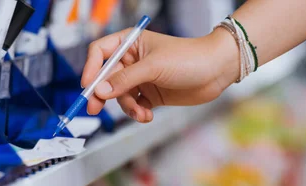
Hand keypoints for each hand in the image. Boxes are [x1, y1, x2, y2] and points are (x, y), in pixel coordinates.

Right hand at [81, 28, 239, 122]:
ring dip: (127, 106)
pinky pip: (134, 106)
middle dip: (103, 94)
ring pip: (120, 95)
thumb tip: (101, 90)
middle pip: (106, 78)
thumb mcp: (153, 67)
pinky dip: (137, 112)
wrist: (217, 70)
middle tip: (94, 108)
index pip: (100, 53)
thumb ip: (125, 79)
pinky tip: (147, 115)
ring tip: (140, 112)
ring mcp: (142, 78)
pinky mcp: (151, 94)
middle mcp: (133, 60)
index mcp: (130, 43)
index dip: (91, 68)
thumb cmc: (189, 57)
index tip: (88, 86)